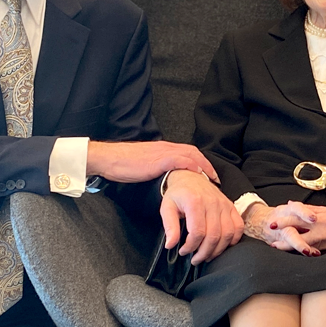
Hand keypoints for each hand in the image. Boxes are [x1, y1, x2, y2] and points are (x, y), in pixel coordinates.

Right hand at [86, 140, 217, 183]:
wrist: (109, 158)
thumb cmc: (124, 163)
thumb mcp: (145, 164)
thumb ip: (157, 167)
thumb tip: (166, 179)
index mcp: (163, 149)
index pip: (188, 152)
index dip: (201, 162)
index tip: (209, 174)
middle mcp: (166, 147)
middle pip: (193, 152)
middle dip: (207, 164)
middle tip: (216, 178)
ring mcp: (162, 153)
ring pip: (189, 154)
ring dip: (203, 165)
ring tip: (212, 178)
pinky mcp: (157, 160)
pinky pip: (178, 160)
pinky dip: (190, 165)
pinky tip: (197, 173)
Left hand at [161, 170, 242, 263]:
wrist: (191, 176)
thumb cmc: (178, 194)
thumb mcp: (167, 207)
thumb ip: (169, 226)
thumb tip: (170, 245)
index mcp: (195, 202)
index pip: (197, 232)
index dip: (190, 247)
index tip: (183, 251)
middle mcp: (212, 203)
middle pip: (214, 236)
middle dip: (204, 252)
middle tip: (195, 259)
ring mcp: (224, 204)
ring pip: (227, 233)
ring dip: (218, 250)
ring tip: (207, 255)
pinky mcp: (231, 206)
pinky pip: (238, 227)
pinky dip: (233, 239)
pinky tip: (222, 245)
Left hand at [245, 202, 325, 255]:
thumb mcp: (325, 210)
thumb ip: (308, 209)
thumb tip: (290, 204)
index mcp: (320, 215)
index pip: (299, 217)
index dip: (285, 220)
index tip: (274, 223)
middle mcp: (322, 226)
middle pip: (300, 231)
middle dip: (285, 235)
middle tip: (272, 238)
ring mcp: (325, 238)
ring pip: (304, 243)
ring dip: (290, 246)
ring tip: (278, 247)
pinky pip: (313, 250)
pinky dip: (303, 251)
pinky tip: (295, 252)